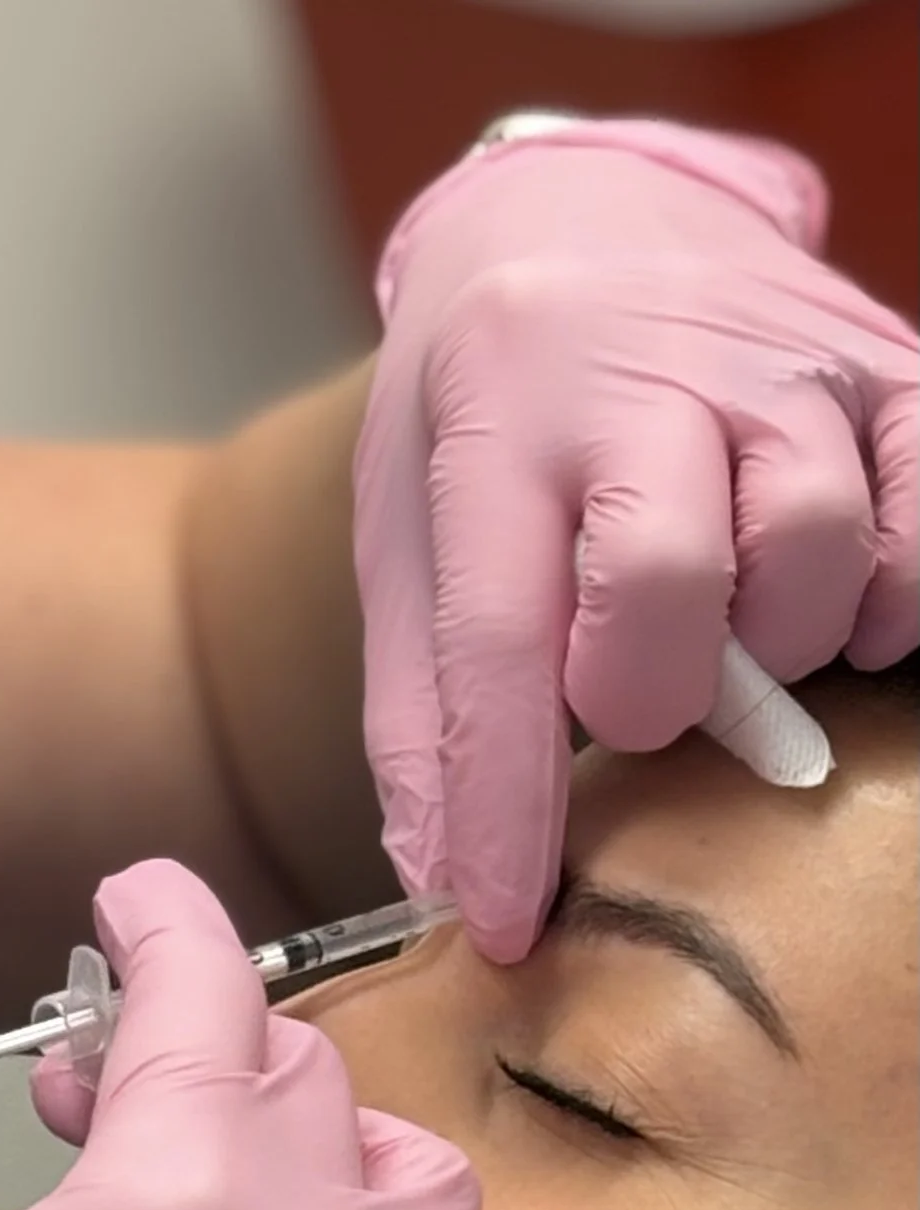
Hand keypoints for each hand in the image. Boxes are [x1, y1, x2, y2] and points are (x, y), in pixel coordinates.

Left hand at [360, 118, 917, 960]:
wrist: (581, 218)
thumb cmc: (484, 413)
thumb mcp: (409, 540)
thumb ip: (423, 714)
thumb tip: (443, 879)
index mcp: (497, 427)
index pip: (499, 645)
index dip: (509, 807)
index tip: (511, 920)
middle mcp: (644, 377)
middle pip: (674, 579)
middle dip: (651, 692)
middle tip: (636, 699)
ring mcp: (782, 359)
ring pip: (821, 547)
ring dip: (780, 643)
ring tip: (736, 639)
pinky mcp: (888, 360)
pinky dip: (901, 590)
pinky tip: (844, 609)